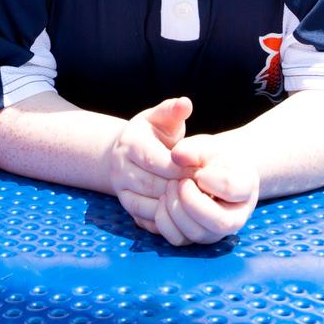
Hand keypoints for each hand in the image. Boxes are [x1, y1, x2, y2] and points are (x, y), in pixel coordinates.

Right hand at [106, 97, 193, 233]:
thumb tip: (185, 103)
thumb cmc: (151, 132)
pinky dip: (166, 219)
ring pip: (148, 205)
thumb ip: (173, 110)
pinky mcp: (126, 208)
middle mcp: (120, 168)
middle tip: (203, 190)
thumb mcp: (160, 117)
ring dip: (174, 206)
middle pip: (152, 185)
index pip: (156, 160)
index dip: (180, 167)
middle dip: (179, 188)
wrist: (126, 153)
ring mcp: (120, 190)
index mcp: (129, 144)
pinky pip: (145, 220)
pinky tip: (184, 212)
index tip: (202, 170)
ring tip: (196, 202)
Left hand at [149, 134, 260, 246]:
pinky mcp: (195, 238)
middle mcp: (236, 216)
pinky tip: (163, 200)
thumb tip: (177, 155)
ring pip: (197, 233)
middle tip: (178, 182)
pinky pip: (178, 240)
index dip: (209, 178)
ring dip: (176, 209)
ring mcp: (216, 231)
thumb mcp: (207, 147)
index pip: (231, 189)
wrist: (210, 173)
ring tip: (169, 188)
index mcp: (246, 188)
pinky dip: (164, 221)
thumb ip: (194, 149)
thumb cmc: (211, 158)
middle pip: (219, 221)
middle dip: (192, 201)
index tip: (198, 170)